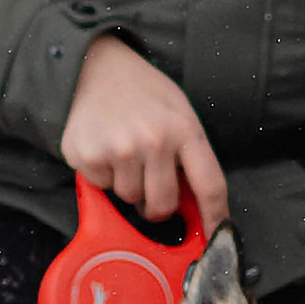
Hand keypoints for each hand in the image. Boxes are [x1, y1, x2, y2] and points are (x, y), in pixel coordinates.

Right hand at [59, 33, 230, 235]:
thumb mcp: (178, 113)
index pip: (210, 186)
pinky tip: (105, 148)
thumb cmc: (143, 93)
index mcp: (184, 129)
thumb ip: (189, 155)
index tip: (216, 237)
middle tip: (150, 186)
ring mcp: (118, 149)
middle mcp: (153, 141)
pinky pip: (102, 188)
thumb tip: (195, 206)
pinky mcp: (88, 156)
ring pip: (130, 199)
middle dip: (159, 206)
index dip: (215, 218)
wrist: (96, 66)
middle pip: (163, 205)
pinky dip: (103, 176)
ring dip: (128, 186)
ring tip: (124, 153)